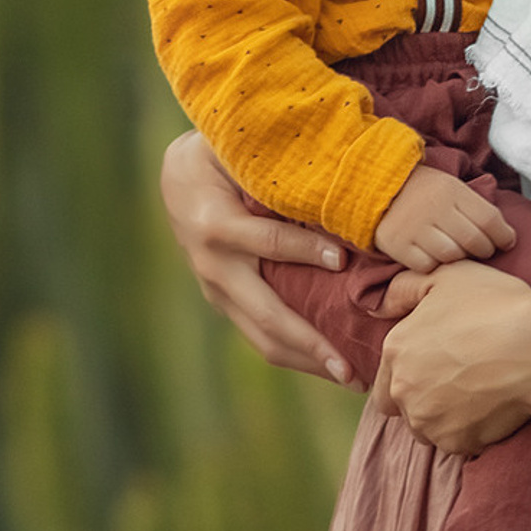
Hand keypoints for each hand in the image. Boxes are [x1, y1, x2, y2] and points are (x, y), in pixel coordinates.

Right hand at [157, 131, 356, 383]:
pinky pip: (262, 337)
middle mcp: (215, 266)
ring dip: (308, 361)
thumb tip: (328, 173)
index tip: (342, 257)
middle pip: (266, 314)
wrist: (178, 178)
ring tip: (351, 378)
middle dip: (310, 342)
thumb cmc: (221, 157)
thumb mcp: (240, 151)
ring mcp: (217, 291)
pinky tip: (333, 362)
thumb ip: (275, 164)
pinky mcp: (225, 304)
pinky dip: (298, 352)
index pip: (268, 242)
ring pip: (263, 338)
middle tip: (349, 366)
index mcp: (217, 224)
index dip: (304, 250)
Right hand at [370, 164, 518, 273]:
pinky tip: (433, 255)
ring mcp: (414, 227)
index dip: (503, 236)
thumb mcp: (451, 187)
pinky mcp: (397, 244)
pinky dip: (433, 265)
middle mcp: (434, 208)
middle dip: (484, 250)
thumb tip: (507, 237)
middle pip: (474, 241)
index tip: (506, 242)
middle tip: (482, 250)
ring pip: (452, 256)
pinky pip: (426, 266)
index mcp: (451, 190)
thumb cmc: (424, 191)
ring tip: (457, 252)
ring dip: (459, 258)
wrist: (377, 186)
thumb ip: (476, 208)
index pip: (490, 219)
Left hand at [370, 262, 530, 457]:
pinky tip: (492, 407)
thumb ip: (404, 288)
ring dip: (446, 418)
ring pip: (430, 428)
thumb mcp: (446, 277)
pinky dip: (472, 431)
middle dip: (424, 401)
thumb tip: (378, 306)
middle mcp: (403, 389)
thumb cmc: (495, 306)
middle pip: (404, 409)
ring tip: (478, 394)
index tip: (438, 369)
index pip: (384, 382)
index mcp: (395, 350)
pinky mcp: (456, 442)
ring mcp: (428, 420)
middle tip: (459, 383)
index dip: (410, 376)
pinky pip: (459, 443)